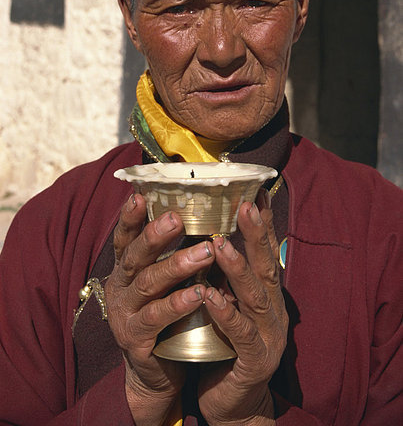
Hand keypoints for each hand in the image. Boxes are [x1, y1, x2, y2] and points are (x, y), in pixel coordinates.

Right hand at [105, 194, 214, 425]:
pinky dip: (178, 304)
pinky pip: (157, 318)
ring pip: (148, 283)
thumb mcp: (165, 280)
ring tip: (204, 253)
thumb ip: (176, 252)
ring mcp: (125, 312)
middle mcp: (120, 286)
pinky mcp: (135, 338)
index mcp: (127, 268)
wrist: (157, 370)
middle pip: (134, 256)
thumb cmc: (166, 313)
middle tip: (177, 218)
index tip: (139, 194)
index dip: (130, 217)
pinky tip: (198, 294)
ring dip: (176, 266)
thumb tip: (203, 213)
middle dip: (155, 235)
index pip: (125, 237)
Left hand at [199, 189, 287, 425]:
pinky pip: (241, 334)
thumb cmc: (226, 344)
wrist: (234, 401)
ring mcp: (268, 335)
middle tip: (245, 204)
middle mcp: (272, 309)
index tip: (255, 192)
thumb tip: (210, 236)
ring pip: (255, 296)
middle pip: (266, 266)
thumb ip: (225, 277)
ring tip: (219, 244)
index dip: (262, 222)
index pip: (265, 252)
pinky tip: (209, 297)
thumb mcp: (229, 303)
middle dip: (256, 234)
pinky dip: (225, 313)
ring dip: (237, 268)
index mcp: (266, 294)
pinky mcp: (255, 361)